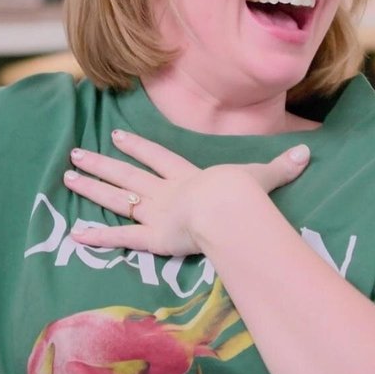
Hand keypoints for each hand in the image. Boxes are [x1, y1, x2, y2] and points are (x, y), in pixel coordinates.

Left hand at [63, 129, 309, 256]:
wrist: (229, 208)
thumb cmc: (244, 193)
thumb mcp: (263, 176)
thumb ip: (280, 167)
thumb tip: (308, 153)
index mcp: (186, 175)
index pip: (156, 157)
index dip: (137, 146)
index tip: (116, 134)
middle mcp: (164, 191)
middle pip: (126, 175)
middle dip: (100, 164)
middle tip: (75, 153)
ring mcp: (154, 213)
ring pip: (115, 198)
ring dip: (90, 188)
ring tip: (66, 176)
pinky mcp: (151, 238)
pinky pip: (119, 239)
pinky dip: (97, 238)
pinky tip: (74, 234)